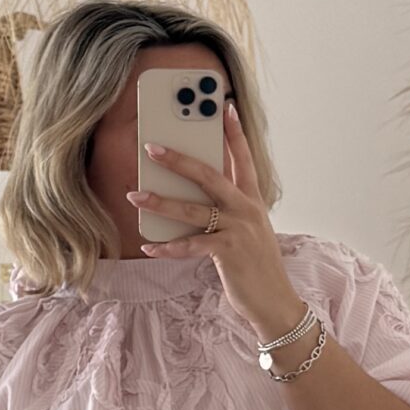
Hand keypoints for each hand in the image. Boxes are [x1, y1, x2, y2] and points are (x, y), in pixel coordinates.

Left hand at [128, 101, 306, 342]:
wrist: (274, 301)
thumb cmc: (255, 266)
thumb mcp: (248, 231)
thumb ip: (227, 211)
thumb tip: (191, 197)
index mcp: (252, 201)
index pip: (244, 159)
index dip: (234, 133)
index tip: (225, 107)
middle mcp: (247, 209)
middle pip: (210, 175)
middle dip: (179, 159)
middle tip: (152, 147)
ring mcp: (238, 230)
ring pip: (193, 208)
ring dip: (160, 201)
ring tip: (135, 194)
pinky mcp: (228, 252)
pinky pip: (191, 245)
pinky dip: (168, 246)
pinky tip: (150, 246)